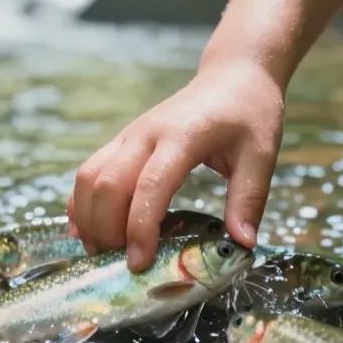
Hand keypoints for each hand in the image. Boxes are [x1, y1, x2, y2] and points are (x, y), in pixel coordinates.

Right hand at [69, 60, 284, 271]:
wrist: (231, 74)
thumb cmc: (250, 112)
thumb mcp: (262, 153)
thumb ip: (250, 198)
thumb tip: (243, 244)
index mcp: (182, 136)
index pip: (150, 185)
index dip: (140, 227)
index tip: (140, 263)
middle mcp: (145, 134)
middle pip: (107, 184)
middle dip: (108, 231)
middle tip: (123, 267)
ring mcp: (129, 135)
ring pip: (88, 177)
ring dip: (89, 219)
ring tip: (103, 253)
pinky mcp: (122, 141)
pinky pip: (88, 171)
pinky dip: (81, 203)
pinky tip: (86, 230)